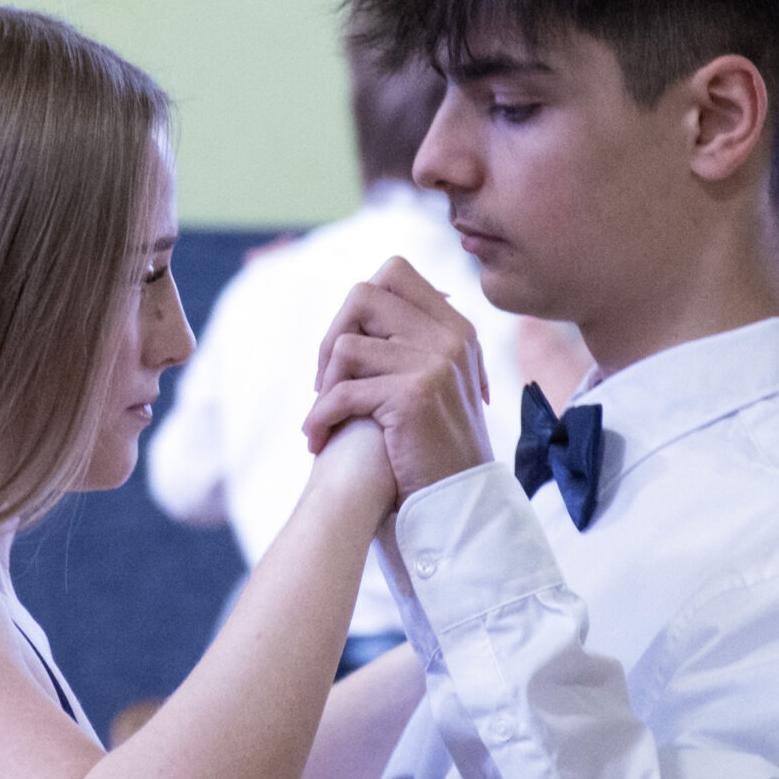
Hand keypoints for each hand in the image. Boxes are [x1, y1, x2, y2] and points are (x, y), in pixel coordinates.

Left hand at [303, 258, 491, 498]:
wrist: (460, 505)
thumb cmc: (435, 449)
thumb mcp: (436, 383)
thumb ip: (412, 342)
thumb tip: (366, 303)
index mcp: (456, 328)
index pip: (394, 273)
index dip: (357, 307)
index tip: (347, 352)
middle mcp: (450, 337)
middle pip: (364, 294)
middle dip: (331, 336)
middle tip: (325, 382)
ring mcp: (435, 364)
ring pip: (346, 345)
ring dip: (323, 386)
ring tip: (324, 417)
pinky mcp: (414, 396)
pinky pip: (342, 392)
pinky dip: (320, 417)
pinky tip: (317, 439)